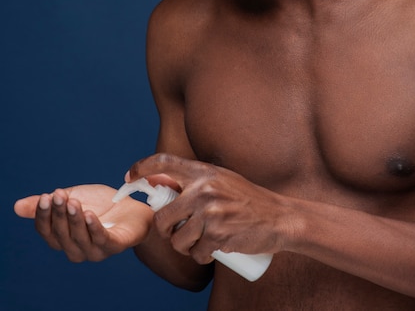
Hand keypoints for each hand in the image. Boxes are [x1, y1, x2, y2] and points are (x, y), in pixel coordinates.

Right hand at [14, 184, 153, 261]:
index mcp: (64, 239)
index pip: (46, 231)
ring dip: (75, 220)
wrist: (134, 208)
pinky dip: (94, 228)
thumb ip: (49, 204)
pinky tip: (90, 214)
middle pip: (61, 234)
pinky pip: (101, 240)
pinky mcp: (114, 246)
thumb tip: (16, 207)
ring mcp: (95, 251)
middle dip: (59, 214)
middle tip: (59, 195)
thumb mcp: (73, 199)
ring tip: (73, 202)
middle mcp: (77, 250)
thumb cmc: (101, 205)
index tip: (45, 197)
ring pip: (79, 238)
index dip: (43, 216)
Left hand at [127, 155, 292, 263]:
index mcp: (203, 171)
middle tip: (177, 232)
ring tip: (200, 241)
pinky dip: (200, 257)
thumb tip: (157, 181)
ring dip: (185, 247)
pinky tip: (211, 250)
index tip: (129, 176)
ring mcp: (210, 212)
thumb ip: (193, 180)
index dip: (142, 167)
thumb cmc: (247, 198)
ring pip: (177, 239)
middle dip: (165, 230)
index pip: (164, 162)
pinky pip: (196, 253)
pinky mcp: (218, 235)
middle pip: (162, 216)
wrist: (279, 217)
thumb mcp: (220, 179)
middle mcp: (203, 189)